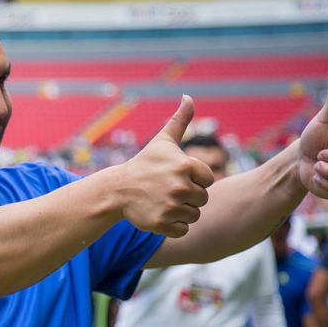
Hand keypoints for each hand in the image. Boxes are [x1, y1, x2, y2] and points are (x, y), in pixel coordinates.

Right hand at [118, 95, 213, 237]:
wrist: (118, 189)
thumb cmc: (145, 164)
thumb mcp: (163, 141)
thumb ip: (180, 120)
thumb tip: (188, 97)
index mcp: (185, 165)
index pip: (208, 179)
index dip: (195, 179)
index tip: (177, 176)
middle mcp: (180, 186)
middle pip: (202, 198)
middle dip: (189, 196)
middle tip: (169, 190)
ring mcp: (171, 206)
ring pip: (194, 215)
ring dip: (182, 211)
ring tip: (164, 201)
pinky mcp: (162, 224)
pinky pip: (183, 230)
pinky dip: (174, 225)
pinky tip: (161, 213)